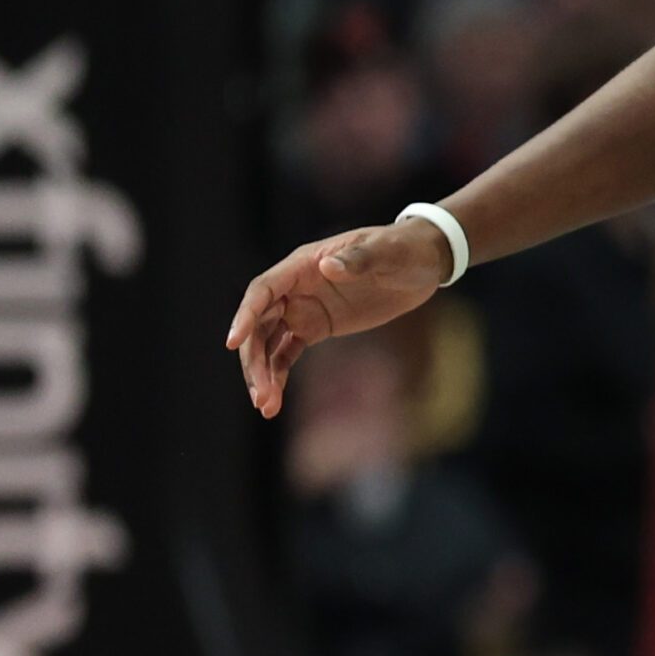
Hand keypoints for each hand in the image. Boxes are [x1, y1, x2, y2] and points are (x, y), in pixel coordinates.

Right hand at [223, 219, 447, 417]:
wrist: (421, 263)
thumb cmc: (403, 248)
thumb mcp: (386, 251)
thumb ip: (359, 259)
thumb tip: (328, 267)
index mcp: (305, 264)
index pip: (264, 290)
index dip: (246, 315)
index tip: (233, 343)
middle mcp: (296, 287)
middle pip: (259, 324)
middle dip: (254, 359)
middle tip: (260, 395)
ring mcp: (303, 309)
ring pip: (268, 343)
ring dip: (262, 374)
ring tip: (266, 406)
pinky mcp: (315, 327)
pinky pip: (286, 353)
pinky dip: (278, 375)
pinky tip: (274, 401)